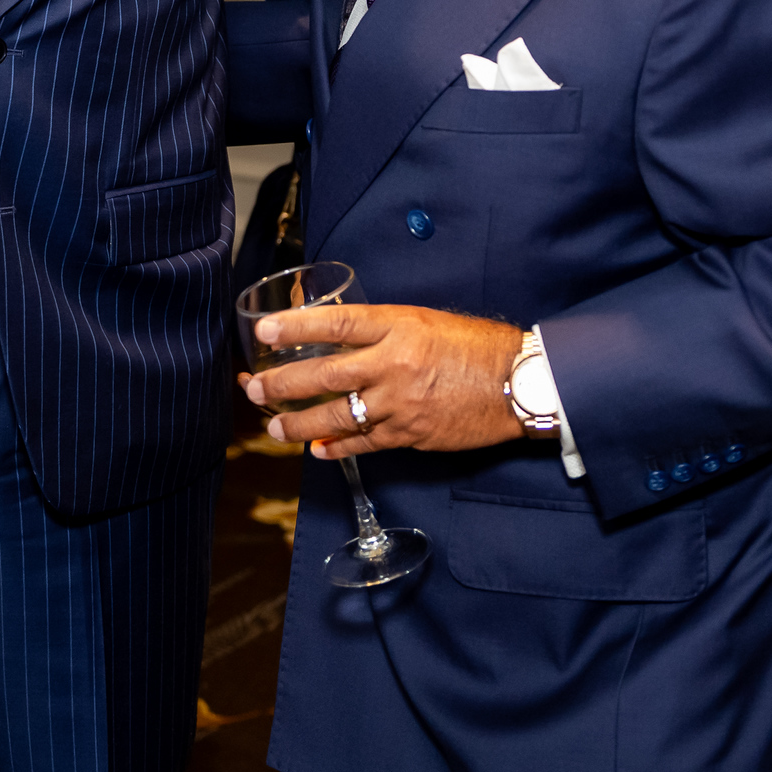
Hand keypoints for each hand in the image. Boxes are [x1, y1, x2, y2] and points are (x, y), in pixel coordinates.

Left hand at [240, 304, 524, 458]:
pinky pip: (364, 443)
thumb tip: (342, 335)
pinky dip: (337, 447)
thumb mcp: (426, 321)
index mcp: (399, 326)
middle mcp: (394, 363)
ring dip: (299, 424)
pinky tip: (317, 450)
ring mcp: (401, 403)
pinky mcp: (411, 434)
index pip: (337, 323)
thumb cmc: (476, 346)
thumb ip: (384, 329)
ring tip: (274, 426)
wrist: (518, 383)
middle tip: (253, 389)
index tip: (263, 331)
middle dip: (282, 384)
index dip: (296, 326)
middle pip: (325, 375)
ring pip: (337, 416)